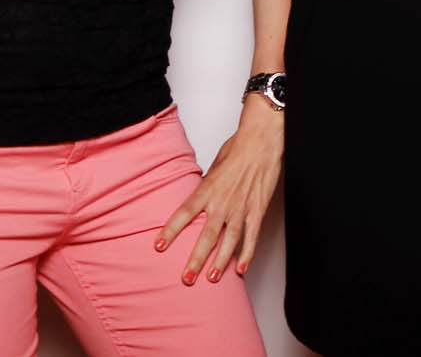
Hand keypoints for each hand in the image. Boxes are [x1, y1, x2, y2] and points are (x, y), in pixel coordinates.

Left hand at [154, 101, 283, 283]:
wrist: (261, 142)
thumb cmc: (237, 149)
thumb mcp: (213, 166)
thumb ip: (205, 186)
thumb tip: (199, 199)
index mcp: (207, 189)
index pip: (184, 214)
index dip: (170, 231)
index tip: (159, 246)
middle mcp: (222, 202)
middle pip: (205, 236)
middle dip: (195, 260)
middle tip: (186, 278)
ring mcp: (240, 209)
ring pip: (228, 242)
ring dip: (220, 262)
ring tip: (212, 278)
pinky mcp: (257, 211)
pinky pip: (251, 237)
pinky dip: (247, 254)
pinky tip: (241, 268)